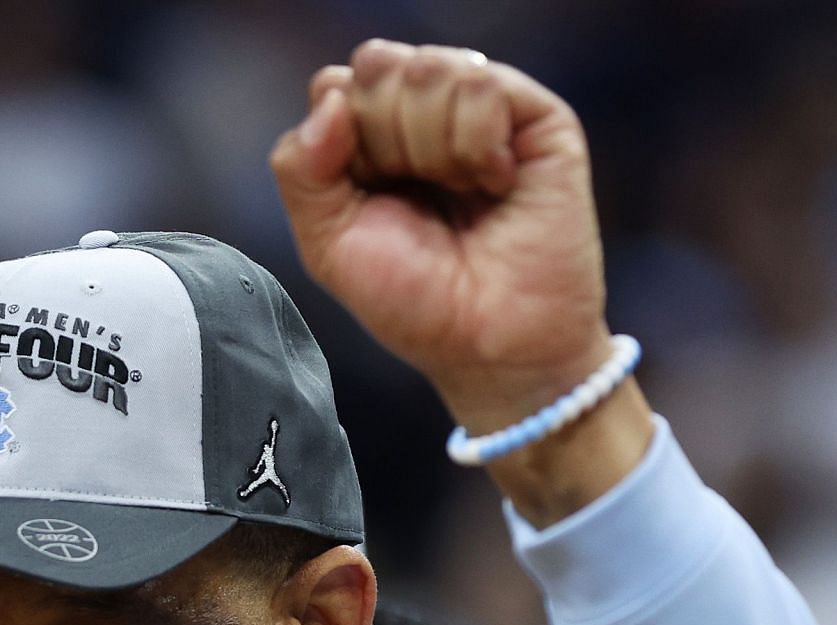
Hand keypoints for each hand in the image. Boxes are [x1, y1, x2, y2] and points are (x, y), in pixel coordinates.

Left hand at [272, 40, 653, 524]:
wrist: (490, 345)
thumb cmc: (416, 302)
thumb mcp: (329, 243)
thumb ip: (301, 168)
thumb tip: (329, 96)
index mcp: (371, 138)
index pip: (335, 84)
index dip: (341, 138)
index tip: (367, 198)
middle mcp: (425, 113)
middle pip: (376, 67)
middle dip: (384, 142)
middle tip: (419, 200)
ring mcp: (482, 110)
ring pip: (427, 70)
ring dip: (431, 149)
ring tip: (462, 195)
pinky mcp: (536, 117)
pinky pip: (480, 84)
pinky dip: (475, 145)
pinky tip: (495, 185)